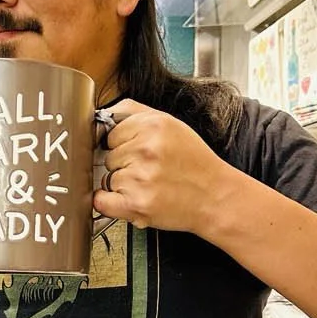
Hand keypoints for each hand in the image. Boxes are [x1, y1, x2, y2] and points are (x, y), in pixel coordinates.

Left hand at [92, 100, 235, 234]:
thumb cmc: (195, 163)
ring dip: (123, 185)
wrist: (216, 196)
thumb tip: (103, 115)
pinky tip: (127, 199)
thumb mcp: (171, 124)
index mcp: (152, 125)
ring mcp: (140, 178)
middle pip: (108, 157)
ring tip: (150, 185)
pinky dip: (108, 203)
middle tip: (150, 170)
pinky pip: (101, 201)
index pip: (110, 133)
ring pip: (108, 179)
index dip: (123, 145)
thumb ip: (135, 113)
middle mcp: (145, 149)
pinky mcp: (136, 204)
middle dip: (124, 165)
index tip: (139, 152)